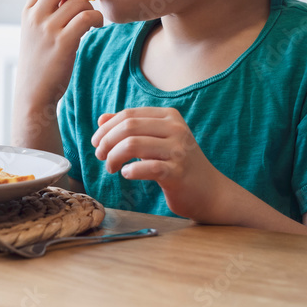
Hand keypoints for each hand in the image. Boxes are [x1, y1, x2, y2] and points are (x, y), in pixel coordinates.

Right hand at [12, 0, 102, 136]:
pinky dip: (97, 19)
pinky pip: (87, 18)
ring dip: (92, 7)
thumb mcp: (36, 32)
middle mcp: (35, 17)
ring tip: (93, 19)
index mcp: (28, 11)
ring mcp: (48, 30)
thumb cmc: (41, 62)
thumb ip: (50, 10)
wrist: (33, 94)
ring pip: (78, 1)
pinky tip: (96, 27)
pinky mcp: (63, 43)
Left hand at [91, 107, 222, 219]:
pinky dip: (130, 171)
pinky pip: (146, 167)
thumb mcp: (157, 140)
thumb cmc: (179, 164)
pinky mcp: (177, 172)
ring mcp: (178, 150)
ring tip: (111, 168)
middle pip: (129, 127)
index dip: (107, 127)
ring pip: (133, 145)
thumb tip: (101, 119)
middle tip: (100, 156)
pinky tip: (126, 174)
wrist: (210, 191)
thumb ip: (132, 128)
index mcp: (170, 116)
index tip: (96, 142)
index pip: (129, 115)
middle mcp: (176, 129)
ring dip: (114, 157)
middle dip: (107, 141)